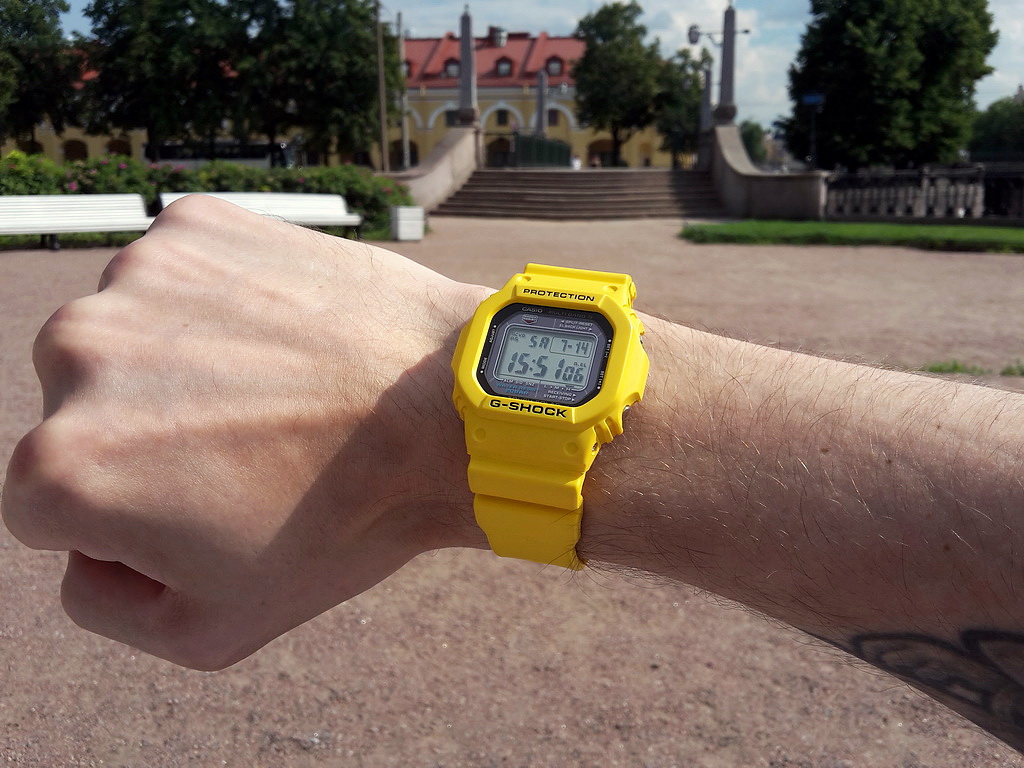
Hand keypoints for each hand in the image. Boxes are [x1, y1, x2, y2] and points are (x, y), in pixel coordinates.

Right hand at [2, 196, 487, 668]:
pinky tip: (283, 336)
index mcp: (62, 468)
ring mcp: (136, 278)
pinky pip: (179, 279)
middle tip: (247, 446)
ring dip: (181, 366)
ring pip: (129, 342)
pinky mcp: (193, 227)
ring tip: (273, 390)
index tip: (209, 505)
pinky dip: (218, 305)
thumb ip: (102, 603)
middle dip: (145, 439)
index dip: (132, 521)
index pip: (47, 510)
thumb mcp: (210, 629)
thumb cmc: (341, 522)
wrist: (445, 409)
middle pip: (79, 414)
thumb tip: (79, 548)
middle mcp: (74, 356)